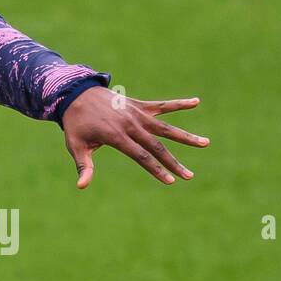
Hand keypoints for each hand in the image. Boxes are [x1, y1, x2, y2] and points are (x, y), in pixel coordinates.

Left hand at [61, 87, 208, 188]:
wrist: (75, 94)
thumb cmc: (76, 124)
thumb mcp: (75, 145)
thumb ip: (84, 166)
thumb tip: (81, 186)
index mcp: (116, 136)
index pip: (140, 156)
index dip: (156, 169)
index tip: (170, 181)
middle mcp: (130, 124)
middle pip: (156, 146)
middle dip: (173, 162)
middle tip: (189, 176)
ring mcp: (136, 113)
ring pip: (165, 127)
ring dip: (185, 136)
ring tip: (205, 143)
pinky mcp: (139, 105)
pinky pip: (162, 105)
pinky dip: (179, 104)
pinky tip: (196, 102)